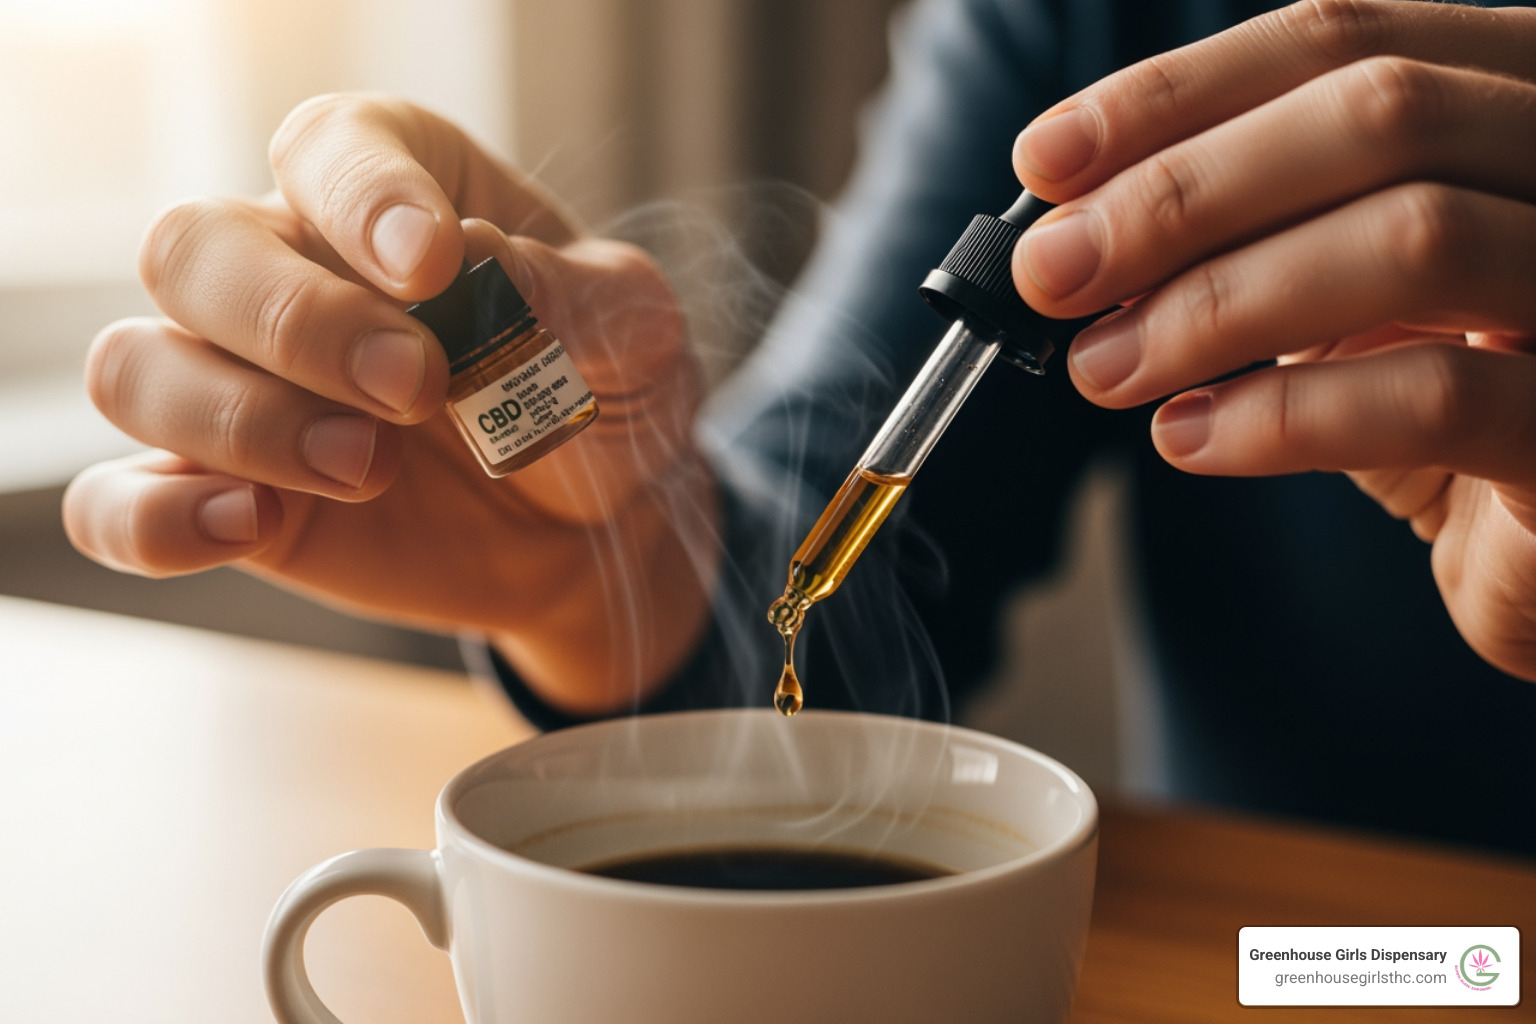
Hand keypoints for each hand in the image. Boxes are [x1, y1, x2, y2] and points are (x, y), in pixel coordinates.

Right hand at [63, 95, 714, 712]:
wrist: (591, 527)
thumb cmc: (603, 396)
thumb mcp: (636, 339)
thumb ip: (579, 296)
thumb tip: (485, 262)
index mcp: (397, 194)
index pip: (329, 150)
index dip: (363, 197)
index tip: (436, 265)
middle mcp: (293, 269)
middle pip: (197, 248)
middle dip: (298, 322)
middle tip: (416, 387)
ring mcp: (243, 384)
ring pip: (135, 366)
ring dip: (239, 419)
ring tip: (368, 468)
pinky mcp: (224, 489)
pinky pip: (118, 500)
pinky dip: (154, 518)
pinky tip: (247, 526)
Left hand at [1010, 0, 1535, 679]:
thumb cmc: (1439, 385)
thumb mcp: (1331, 282)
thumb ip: (1241, 231)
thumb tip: (1073, 228)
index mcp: (1516, 91)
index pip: (1340, 42)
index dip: (1177, 96)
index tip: (1044, 160)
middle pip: (1380, 115)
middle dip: (1181, 195)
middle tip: (1053, 273)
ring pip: (1414, 239)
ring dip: (1215, 305)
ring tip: (1101, 369)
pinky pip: (1438, 397)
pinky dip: (1283, 414)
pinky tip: (1187, 438)